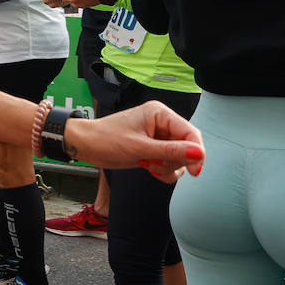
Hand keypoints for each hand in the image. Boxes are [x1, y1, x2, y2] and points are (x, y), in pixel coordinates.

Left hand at [65, 101, 204, 182]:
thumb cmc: (106, 139)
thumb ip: (170, 151)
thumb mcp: (139, 147)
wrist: (85, 145)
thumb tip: (199, 154)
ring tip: (148, 165)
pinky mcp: (154, 149)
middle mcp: (162, 124)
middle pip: (187, 147)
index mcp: (160, 114)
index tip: (195, 170)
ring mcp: (159, 137)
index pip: (190, 133)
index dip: (196, 152)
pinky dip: (163, 170)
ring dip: (168, 167)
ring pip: (180, 158)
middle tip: (155, 164)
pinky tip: (148, 168)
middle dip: (175, 161)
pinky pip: (170, 163)